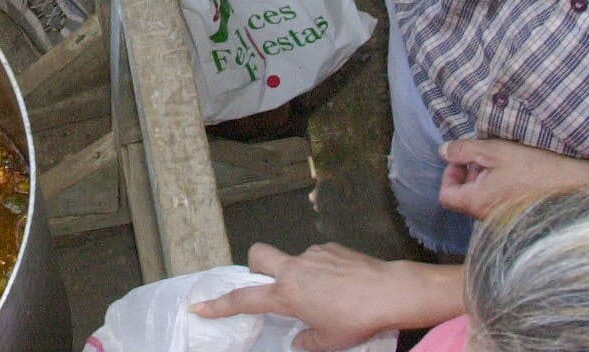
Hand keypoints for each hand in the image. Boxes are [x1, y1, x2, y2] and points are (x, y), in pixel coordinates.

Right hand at [191, 242, 435, 350]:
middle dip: (254, 266)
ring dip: (299, 275)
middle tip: (269, 285)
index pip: (244, 300)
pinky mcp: (333, 247)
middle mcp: (294, 268)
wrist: (390, 291)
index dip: (218, 305)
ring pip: (294, 259)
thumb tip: (298, 339)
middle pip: (258, 255)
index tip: (198, 306)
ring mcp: (313, 253)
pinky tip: (343, 286)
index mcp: (287, 294)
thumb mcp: (328, 341)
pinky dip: (323, 271)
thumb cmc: (356, 320)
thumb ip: (306, 341)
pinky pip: (319, 258)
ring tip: (327, 296)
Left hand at [438, 138, 588, 220]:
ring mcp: (505, 222)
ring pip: (483, 200)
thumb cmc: (537, 168)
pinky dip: (502, 189)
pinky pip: (500, 205)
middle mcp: (488, 218)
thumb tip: (443, 151)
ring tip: (504, 163)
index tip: (464, 159)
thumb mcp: (495, 150)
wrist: (577, 186)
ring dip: (487, 180)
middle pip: (465, 198)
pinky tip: (518, 175)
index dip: (449, 175)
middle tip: (486, 156)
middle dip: (469, 174)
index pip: (446, 196)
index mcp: (478, 202)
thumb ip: (464, 150)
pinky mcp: (520, 220)